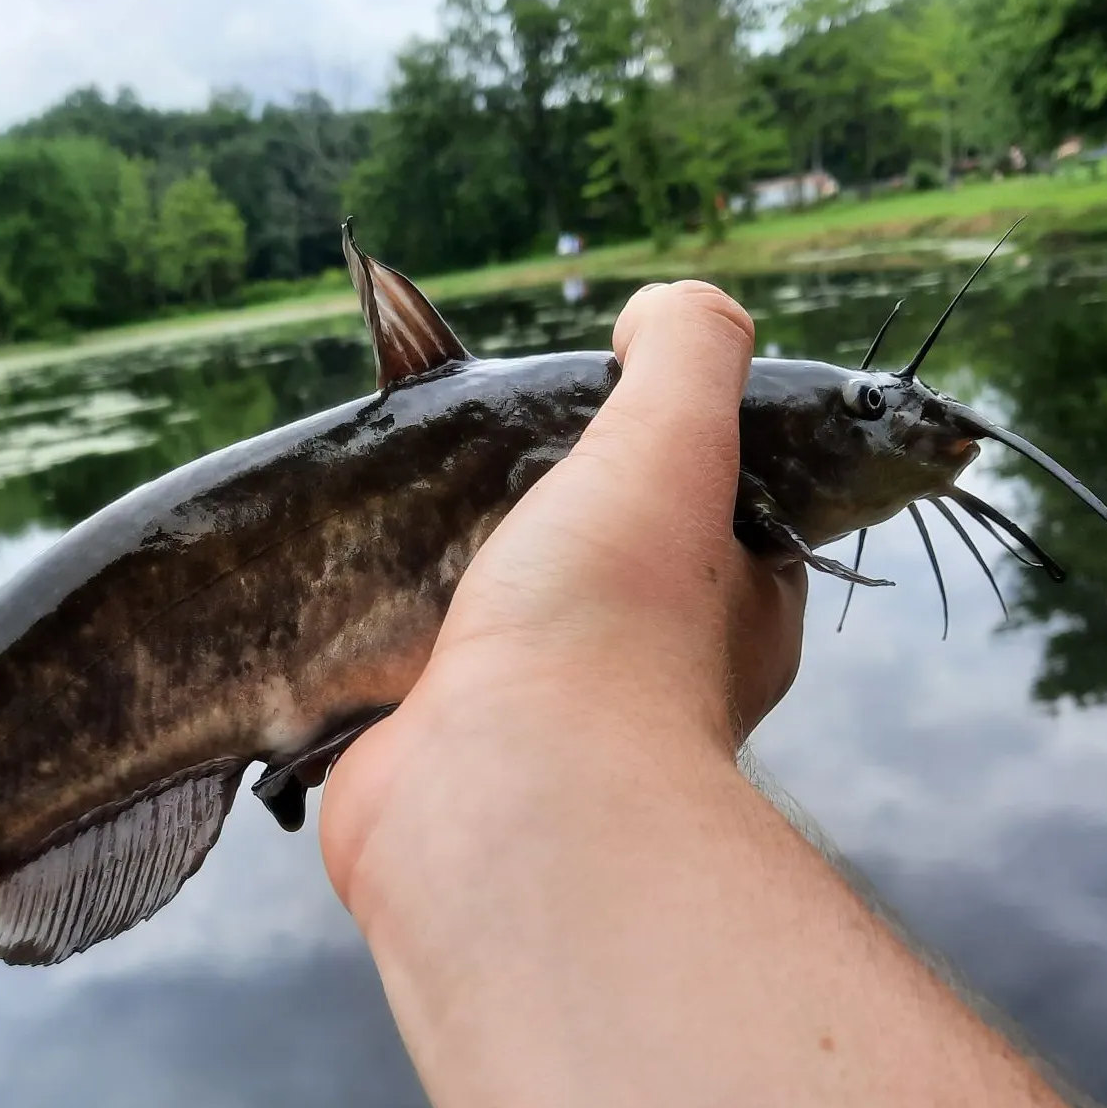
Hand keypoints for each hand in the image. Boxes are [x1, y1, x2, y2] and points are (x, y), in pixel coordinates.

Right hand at [322, 280, 806, 901]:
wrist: (501, 794)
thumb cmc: (611, 622)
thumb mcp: (677, 436)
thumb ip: (691, 347)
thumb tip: (663, 313)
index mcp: (738, 615)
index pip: (729, 514)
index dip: (678, 455)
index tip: (613, 417)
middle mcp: (655, 676)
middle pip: (605, 559)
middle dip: (550, 511)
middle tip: (497, 468)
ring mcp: (553, 723)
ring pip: (508, 616)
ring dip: (463, 572)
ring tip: (417, 517)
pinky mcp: (455, 753)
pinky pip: (427, 674)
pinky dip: (396, 635)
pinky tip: (368, 592)